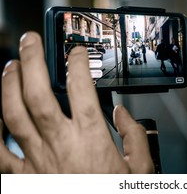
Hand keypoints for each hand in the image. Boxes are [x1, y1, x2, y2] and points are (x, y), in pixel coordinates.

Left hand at [0, 32, 152, 172]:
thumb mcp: (141, 168)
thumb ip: (134, 135)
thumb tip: (121, 114)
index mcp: (91, 139)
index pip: (81, 89)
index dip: (77, 63)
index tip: (76, 50)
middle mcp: (60, 144)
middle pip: (38, 94)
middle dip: (32, 62)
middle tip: (30, 41)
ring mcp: (38, 160)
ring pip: (14, 115)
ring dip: (9, 86)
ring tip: (11, 65)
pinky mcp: (25, 176)